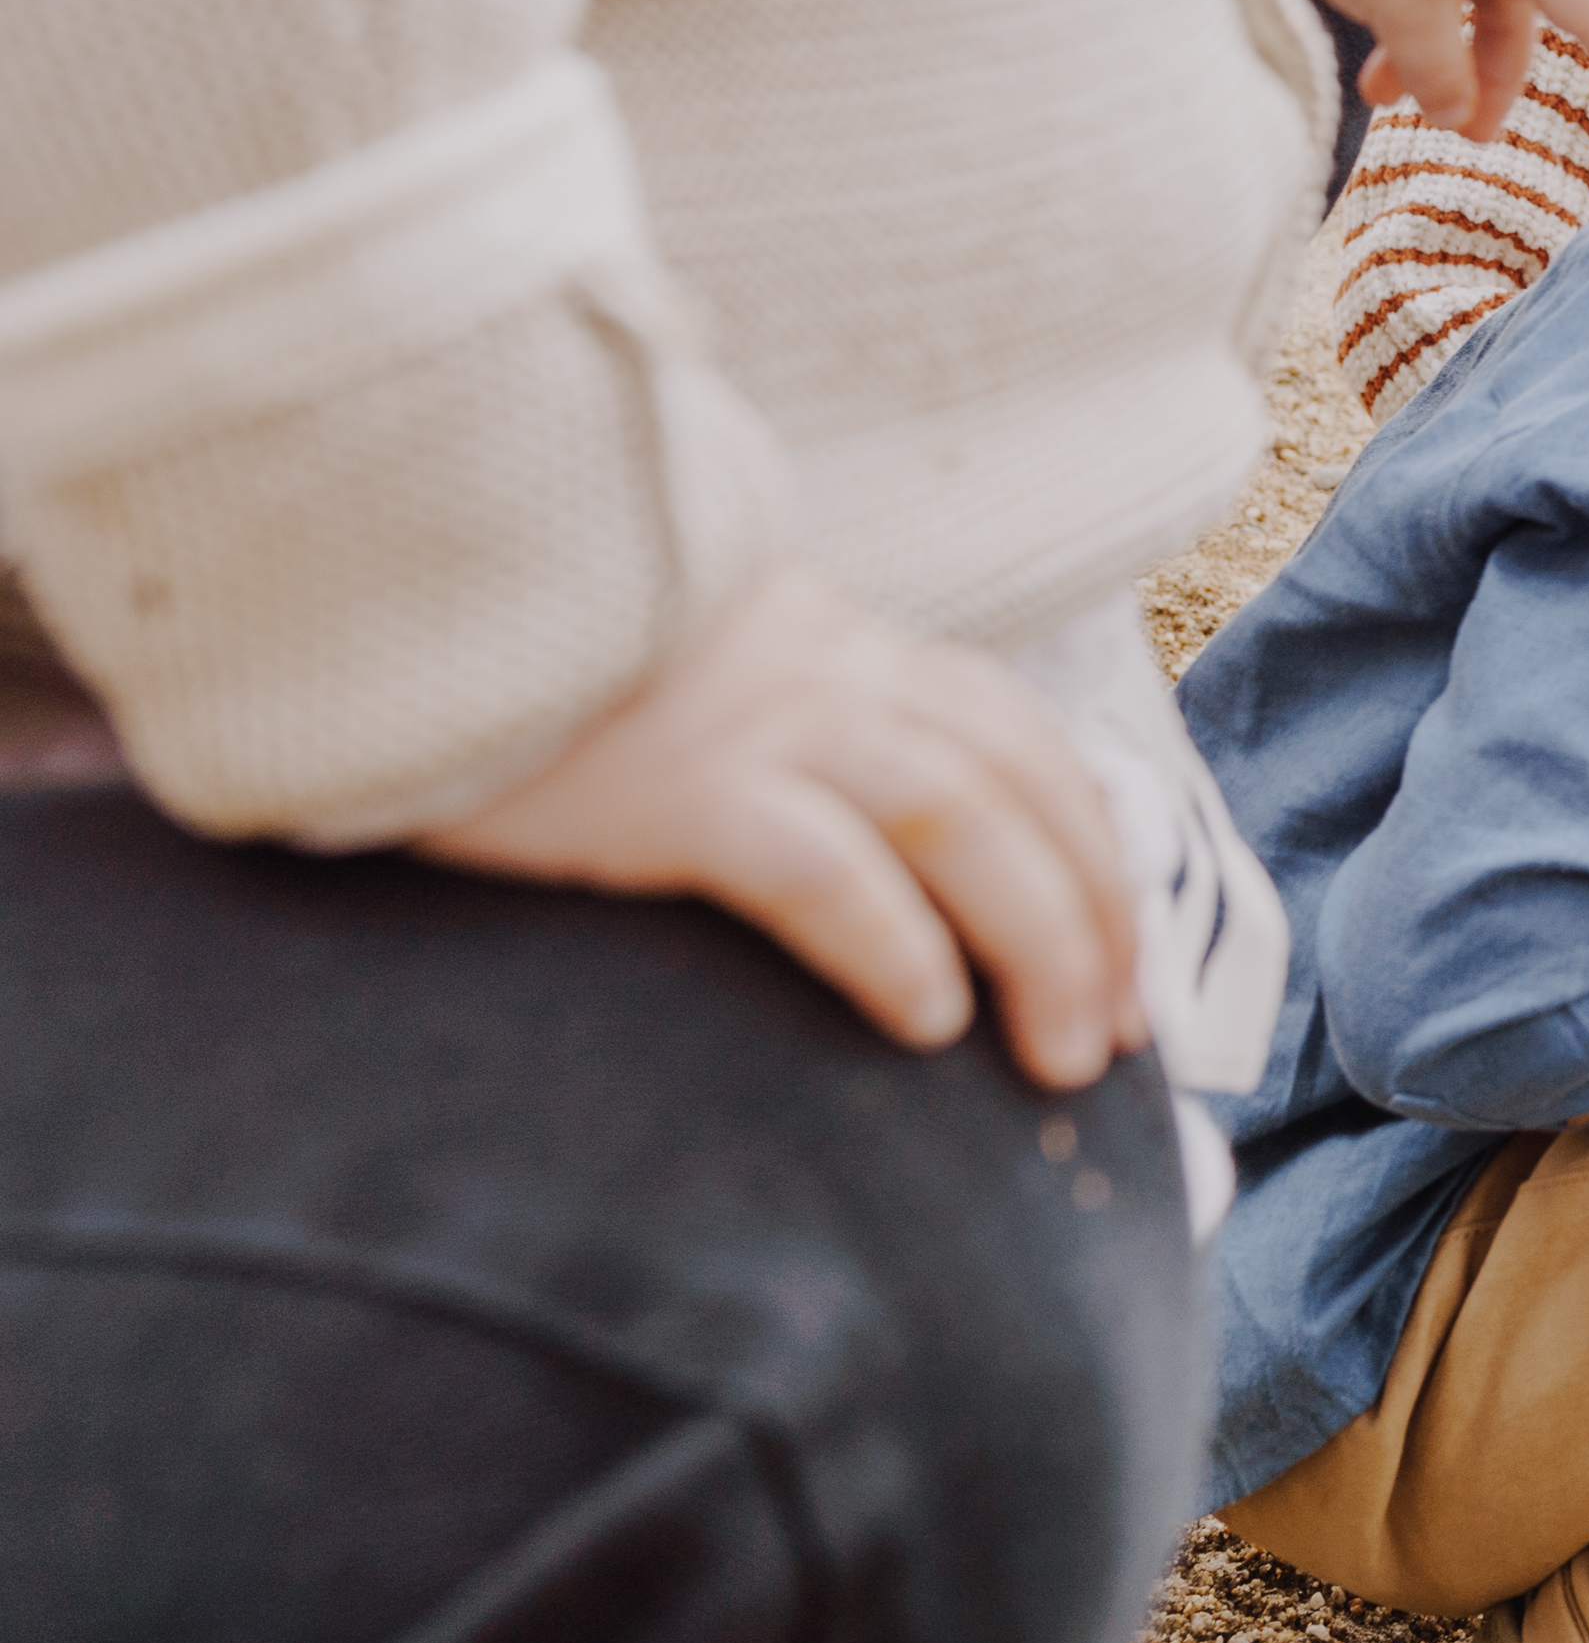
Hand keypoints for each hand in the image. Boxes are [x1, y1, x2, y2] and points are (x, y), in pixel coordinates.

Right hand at [415, 566, 1143, 1082]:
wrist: (406, 586)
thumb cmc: (538, 668)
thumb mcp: (696, 668)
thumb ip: (785, 724)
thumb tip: (858, 849)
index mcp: (843, 648)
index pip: (1018, 736)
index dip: (1093, 841)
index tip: (1128, 949)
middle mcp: (829, 673)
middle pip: (1020, 783)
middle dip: (1099, 911)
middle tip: (1126, 1037)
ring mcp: (759, 724)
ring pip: (959, 816)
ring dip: (1041, 938)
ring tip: (1065, 1055)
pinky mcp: (672, 788)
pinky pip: (818, 863)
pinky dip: (892, 939)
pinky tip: (929, 1017)